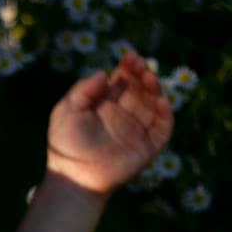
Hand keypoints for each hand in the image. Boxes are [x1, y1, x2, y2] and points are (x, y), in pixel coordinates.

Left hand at [45, 50, 174, 196]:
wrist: (72, 174)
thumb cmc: (65, 143)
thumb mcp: (67, 110)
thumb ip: (83, 90)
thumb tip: (103, 72)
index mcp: (107, 102)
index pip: (123, 79)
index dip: (129, 67)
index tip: (130, 57)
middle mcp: (125, 113)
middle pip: (141, 88)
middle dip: (143, 74)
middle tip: (142, 66)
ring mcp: (137, 129)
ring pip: (153, 104)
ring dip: (155, 89)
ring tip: (150, 78)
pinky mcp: (147, 146)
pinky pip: (162, 128)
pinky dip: (165, 115)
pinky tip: (161, 102)